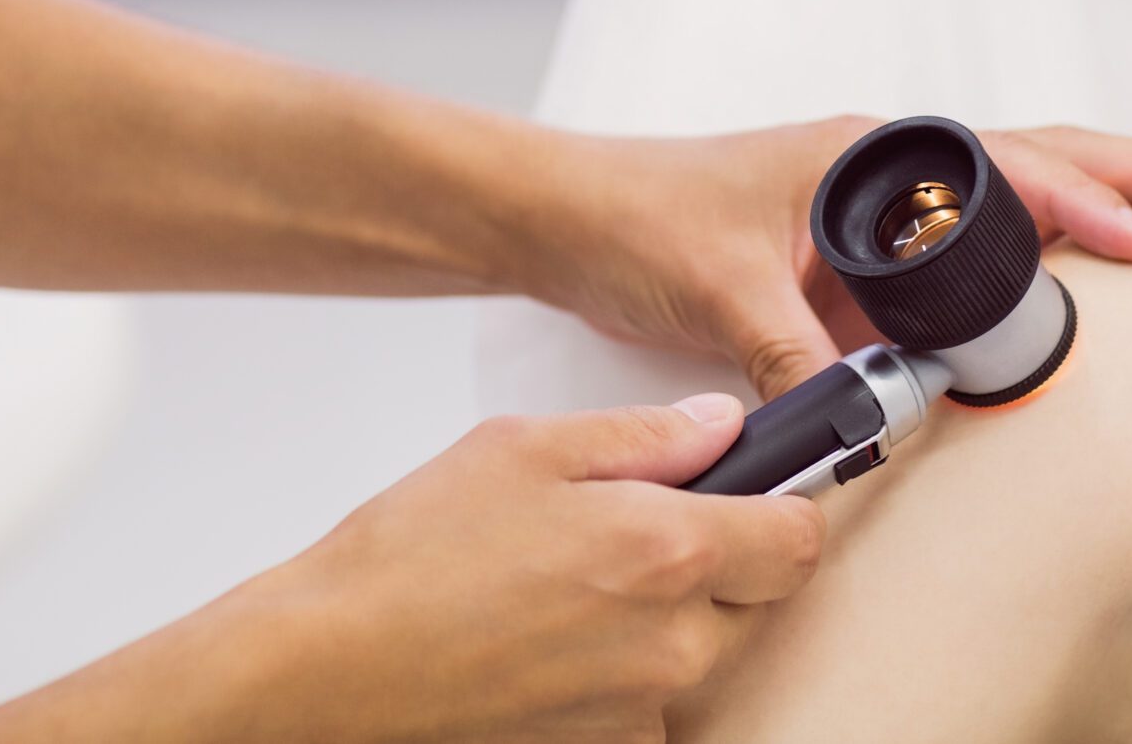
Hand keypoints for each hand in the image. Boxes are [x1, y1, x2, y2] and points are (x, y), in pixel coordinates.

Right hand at [0, 397, 811, 742]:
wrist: (331, 668)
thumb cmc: (411, 554)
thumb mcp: (527, 447)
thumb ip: (644, 435)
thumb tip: (720, 423)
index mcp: (667, 550)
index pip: (800, 536)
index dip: (783, 505)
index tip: (755, 490)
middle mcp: (671, 642)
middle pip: (760, 600)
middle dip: (722, 561)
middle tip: (637, 529)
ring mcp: (639, 708)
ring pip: (703, 654)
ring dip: (668, 619)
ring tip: (572, 585)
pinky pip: (648, 702)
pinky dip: (619, 671)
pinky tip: (549, 638)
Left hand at [533, 117, 1131, 402]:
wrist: (569, 213)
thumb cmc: (637, 222)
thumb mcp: (717, 292)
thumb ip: (790, 356)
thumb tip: (858, 422)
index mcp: (871, 156)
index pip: (1015, 169)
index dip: (1095, 207)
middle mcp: (892, 168)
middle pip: (1052, 156)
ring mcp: (885, 206)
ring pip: (1027, 189)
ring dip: (1114, 202)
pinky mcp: (865, 251)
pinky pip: (977, 248)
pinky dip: (1045, 253)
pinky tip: (1083, 285)